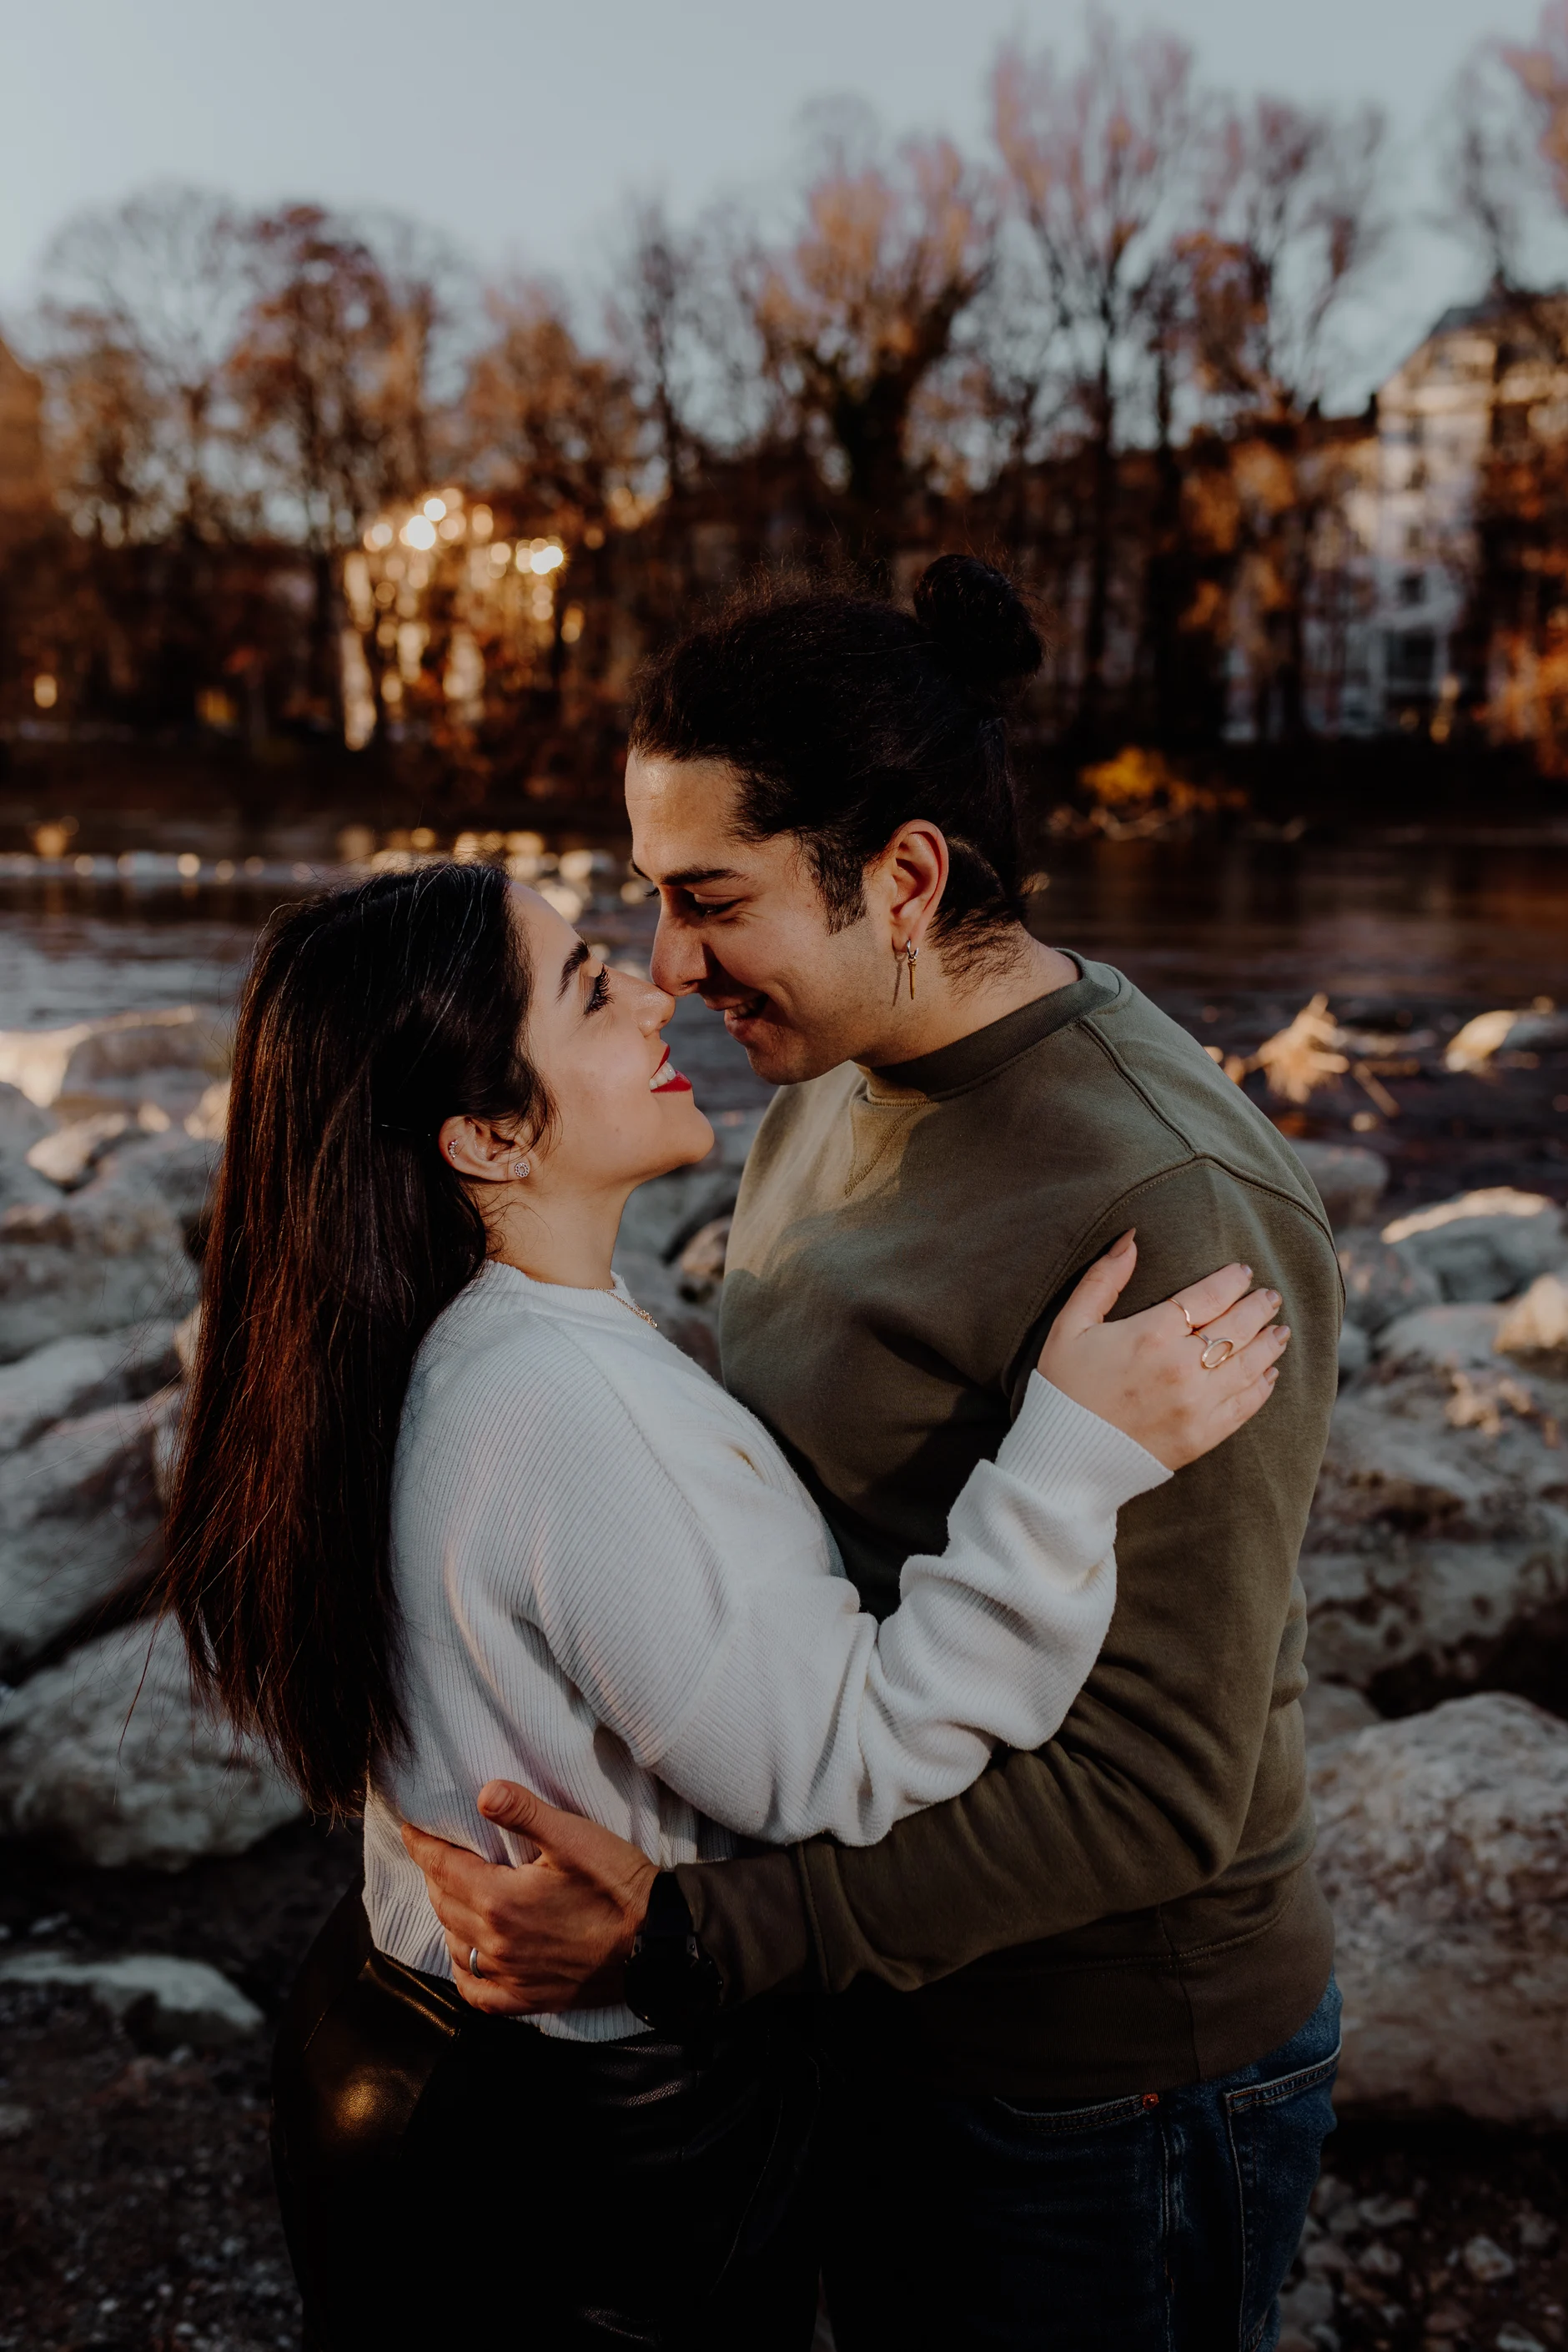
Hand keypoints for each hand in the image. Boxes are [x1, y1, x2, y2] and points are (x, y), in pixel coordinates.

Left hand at [400, 1781, 657, 2016]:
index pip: (442, 1868)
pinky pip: (477, 1992)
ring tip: (453, 1894)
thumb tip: (481, 1792)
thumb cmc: (618, 1885)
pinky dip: (464, 1971)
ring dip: (447, 1916)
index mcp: (500, 1901)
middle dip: (435, 1875)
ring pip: (455, 1944)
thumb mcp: (574, 1838)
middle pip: (443, 1904)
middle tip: (436, 1854)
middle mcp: (495, 1944)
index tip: (410, 1829)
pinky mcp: (528, 1999)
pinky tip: (469, 1955)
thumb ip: (525, 1813)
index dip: (423, 1846)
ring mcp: (510, 1977)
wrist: (657, 1943)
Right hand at [1037, 1231, 1288, 1471]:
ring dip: (1270, 1344)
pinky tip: (1268, 1374)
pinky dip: (1262, 1387)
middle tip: (1270, 1297)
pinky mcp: (1203, 1435)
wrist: (1064, 1460)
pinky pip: (1245, 1406)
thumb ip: (1102, 1279)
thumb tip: (1131, 1238)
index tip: (1243, 1272)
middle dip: (1259, 1308)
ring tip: (1280, 1331)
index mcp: (1150, 1334)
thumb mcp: (1069, 1326)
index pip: (1208, 1296)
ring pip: (1249, 1364)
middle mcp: (1181, 1366)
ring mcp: (1197, 1404)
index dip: (1231, 1281)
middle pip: (1237, 1327)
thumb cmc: (1064, 1388)